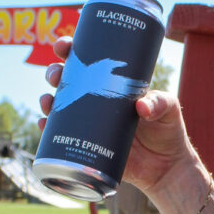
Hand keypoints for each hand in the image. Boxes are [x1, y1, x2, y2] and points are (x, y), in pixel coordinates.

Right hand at [38, 37, 197, 194]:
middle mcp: (98, 101)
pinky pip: (60, 135)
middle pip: (68, 81)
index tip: (64, 45)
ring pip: (60, 106)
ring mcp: (90, 123)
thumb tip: (141, 107)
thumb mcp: (169, 110)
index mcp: (114, 85)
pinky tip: (44, 124)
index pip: (90, 61)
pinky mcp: (87, 145)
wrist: (166, 168)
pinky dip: (48, 128)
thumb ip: (160, 104)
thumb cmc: (168, 130)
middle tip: (56, 74)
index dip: (72, 51)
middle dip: (55, 73)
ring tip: (48, 101)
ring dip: (47, 100)